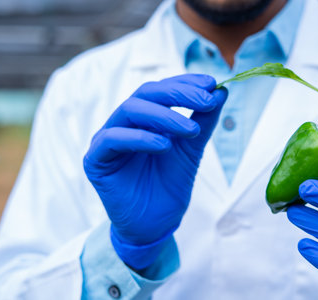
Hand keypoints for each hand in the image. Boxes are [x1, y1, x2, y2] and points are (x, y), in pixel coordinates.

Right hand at [84, 74, 227, 268]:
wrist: (156, 224)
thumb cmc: (171, 185)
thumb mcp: (191, 148)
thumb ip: (202, 121)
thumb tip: (221, 91)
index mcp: (144, 117)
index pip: (161, 89)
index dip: (185, 83)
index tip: (211, 84)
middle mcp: (124, 123)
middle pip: (145, 93)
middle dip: (178, 94)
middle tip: (206, 100)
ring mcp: (107, 139)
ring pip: (130, 110)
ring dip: (164, 116)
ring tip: (190, 130)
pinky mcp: (95, 160)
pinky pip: (113, 139)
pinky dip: (140, 138)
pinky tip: (164, 146)